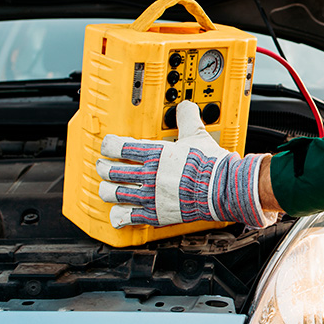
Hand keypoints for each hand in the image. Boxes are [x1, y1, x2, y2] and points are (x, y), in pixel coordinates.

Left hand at [96, 101, 276, 228]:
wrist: (221, 188)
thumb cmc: (210, 164)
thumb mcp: (197, 135)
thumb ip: (187, 119)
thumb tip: (185, 106)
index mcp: (154, 153)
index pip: (118, 147)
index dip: (108, 146)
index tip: (108, 146)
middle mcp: (148, 174)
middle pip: (112, 171)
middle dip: (103, 168)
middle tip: (103, 167)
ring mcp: (150, 195)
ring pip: (114, 194)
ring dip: (107, 190)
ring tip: (106, 189)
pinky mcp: (156, 214)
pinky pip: (128, 217)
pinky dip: (119, 216)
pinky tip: (117, 215)